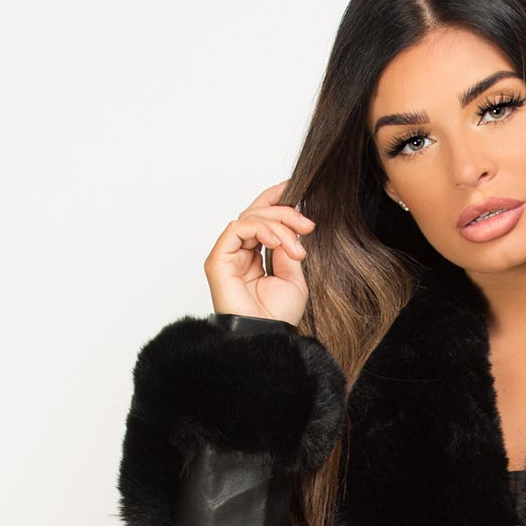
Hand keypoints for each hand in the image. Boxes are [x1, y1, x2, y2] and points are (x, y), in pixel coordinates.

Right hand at [203, 179, 315, 325]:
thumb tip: (290, 228)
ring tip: (295, 247)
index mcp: (255, 256)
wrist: (267, 337)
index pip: (261, 219)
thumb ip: (288, 249)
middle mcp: (239, 253)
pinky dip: (261, 229)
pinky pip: (238, 228)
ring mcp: (227, 255)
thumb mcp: (294, 277)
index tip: (294, 188)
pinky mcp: (218, 259)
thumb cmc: (278, 316)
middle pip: (257, 214)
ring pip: (250, 218)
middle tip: (307, 226)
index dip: (274, 199)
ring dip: (277, 225)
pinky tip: (277, 243)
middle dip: (285, 214)